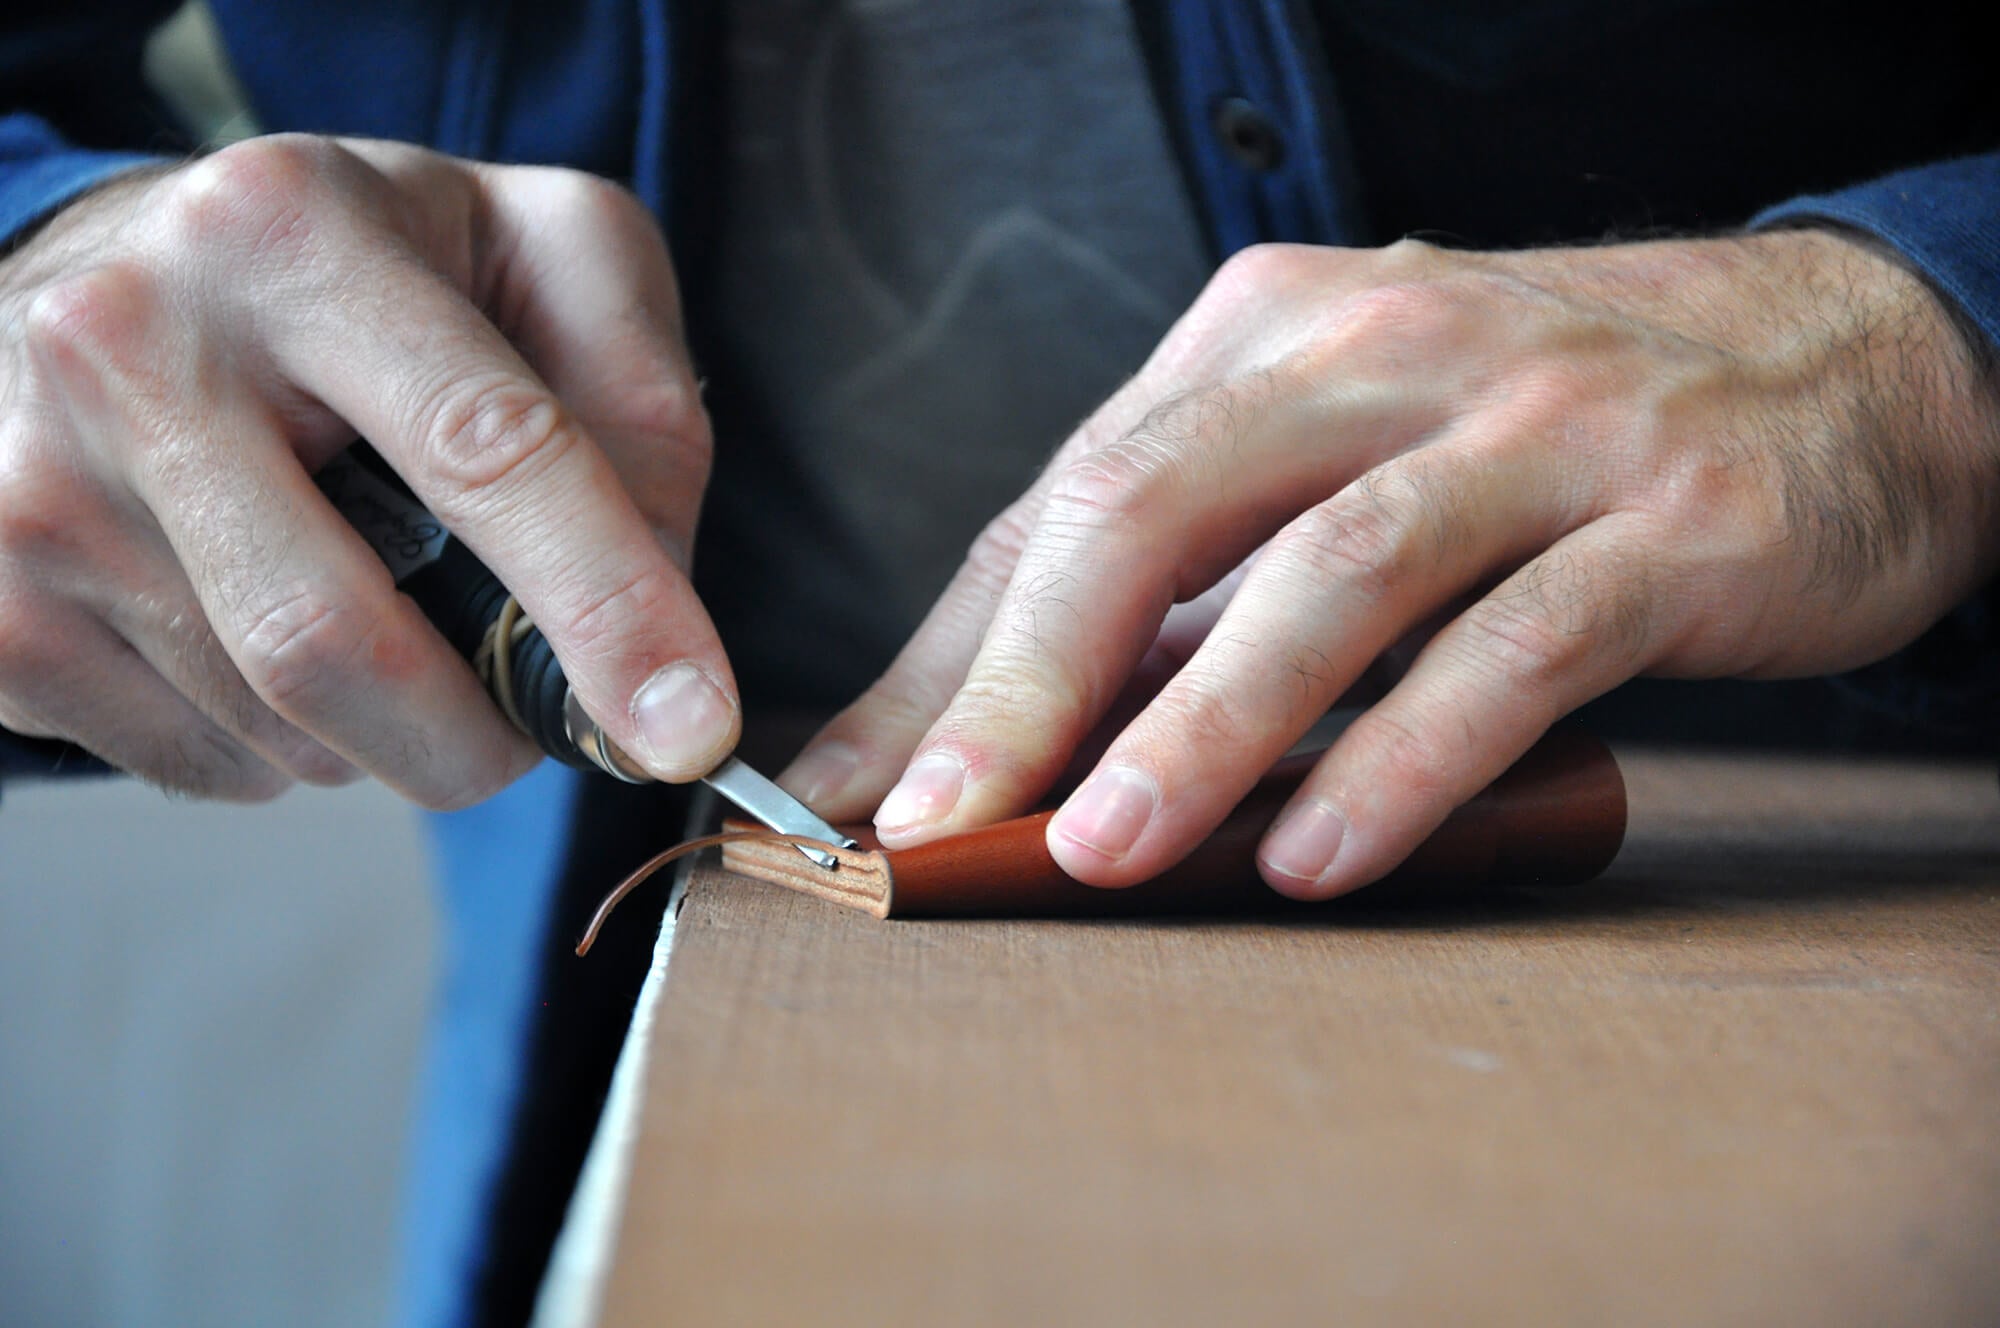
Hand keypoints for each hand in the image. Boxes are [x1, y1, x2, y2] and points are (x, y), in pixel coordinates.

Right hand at [0, 134, 734, 804]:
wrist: (122, 274)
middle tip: (536, 726)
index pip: (485, 449)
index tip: (691, 727)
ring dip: (384, 732)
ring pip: (270, 722)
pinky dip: (286, 747)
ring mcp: (30, 481)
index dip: (607, 607)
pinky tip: (277, 636)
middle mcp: (128, 341)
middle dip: (478, 735)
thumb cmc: (360, 273)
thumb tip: (665, 599)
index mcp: (295, 233)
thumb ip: (638, 399)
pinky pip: (195, 762)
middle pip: (337, 638)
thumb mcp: (538, 258)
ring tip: (383, 614)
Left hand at [782, 231, 1999, 895]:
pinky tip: (1323, 858)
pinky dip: (1406, 757)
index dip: (955, 651)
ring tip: (1097, 852)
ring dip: (1199, 728)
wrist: (1847, 357)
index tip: (862, 784)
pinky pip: (1516, 646)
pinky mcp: (1668, 521)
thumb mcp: (1346, 450)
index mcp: (1275, 329)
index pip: (1073, 494)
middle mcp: (1385, 350)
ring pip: (1329, 574)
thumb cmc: (1545, 431)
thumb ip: (1189, 578)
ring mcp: (1535, 428)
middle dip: (1028, 678)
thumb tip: (992, 729)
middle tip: (936, 819)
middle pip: (1160, 506)